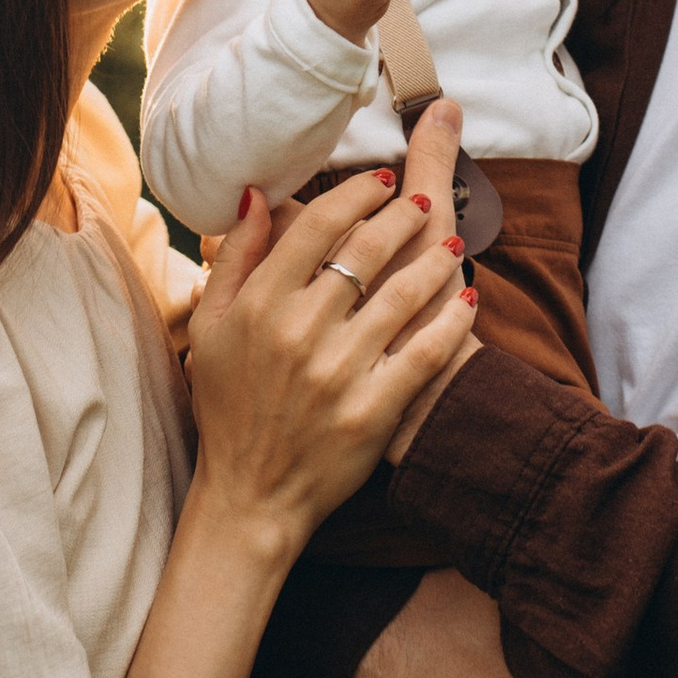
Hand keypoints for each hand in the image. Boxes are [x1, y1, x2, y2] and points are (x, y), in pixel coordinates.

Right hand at [184, 168, 473, 555]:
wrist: (253, 496)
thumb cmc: (229, 406)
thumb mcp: (209, 328)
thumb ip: (234, 258)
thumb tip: (256, 194)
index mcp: (257, 306)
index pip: (315, 226)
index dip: (355, 194)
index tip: (381, 181)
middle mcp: (297, 333)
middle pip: (364, 251)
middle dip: (402, 216)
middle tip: (423, 201)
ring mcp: (338, 373)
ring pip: (402, 295)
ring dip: (435, 261)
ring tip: (452, 243)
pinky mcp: (373, 410)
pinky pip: (425, 352)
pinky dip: (452, 321)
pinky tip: (467, 298)